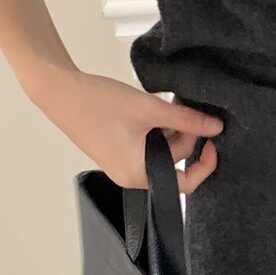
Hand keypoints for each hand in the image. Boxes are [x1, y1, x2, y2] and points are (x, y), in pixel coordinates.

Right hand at [25, 66, 223, 193]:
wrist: (60, 90)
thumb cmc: (98, 103)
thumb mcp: (149, 109)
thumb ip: (186, 119)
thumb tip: (216, 127)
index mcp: (137, 175)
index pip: (184, 183)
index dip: (204, 164)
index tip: (214, 141)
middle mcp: (130, 175)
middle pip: (174, 160)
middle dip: (186, 134)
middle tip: (188, 106)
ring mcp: (123, 162)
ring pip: (162, 148)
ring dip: (172, 127)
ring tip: (172, 101)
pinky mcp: (118, 148)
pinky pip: (148, 142)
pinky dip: (157, 126)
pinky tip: (158, 106)